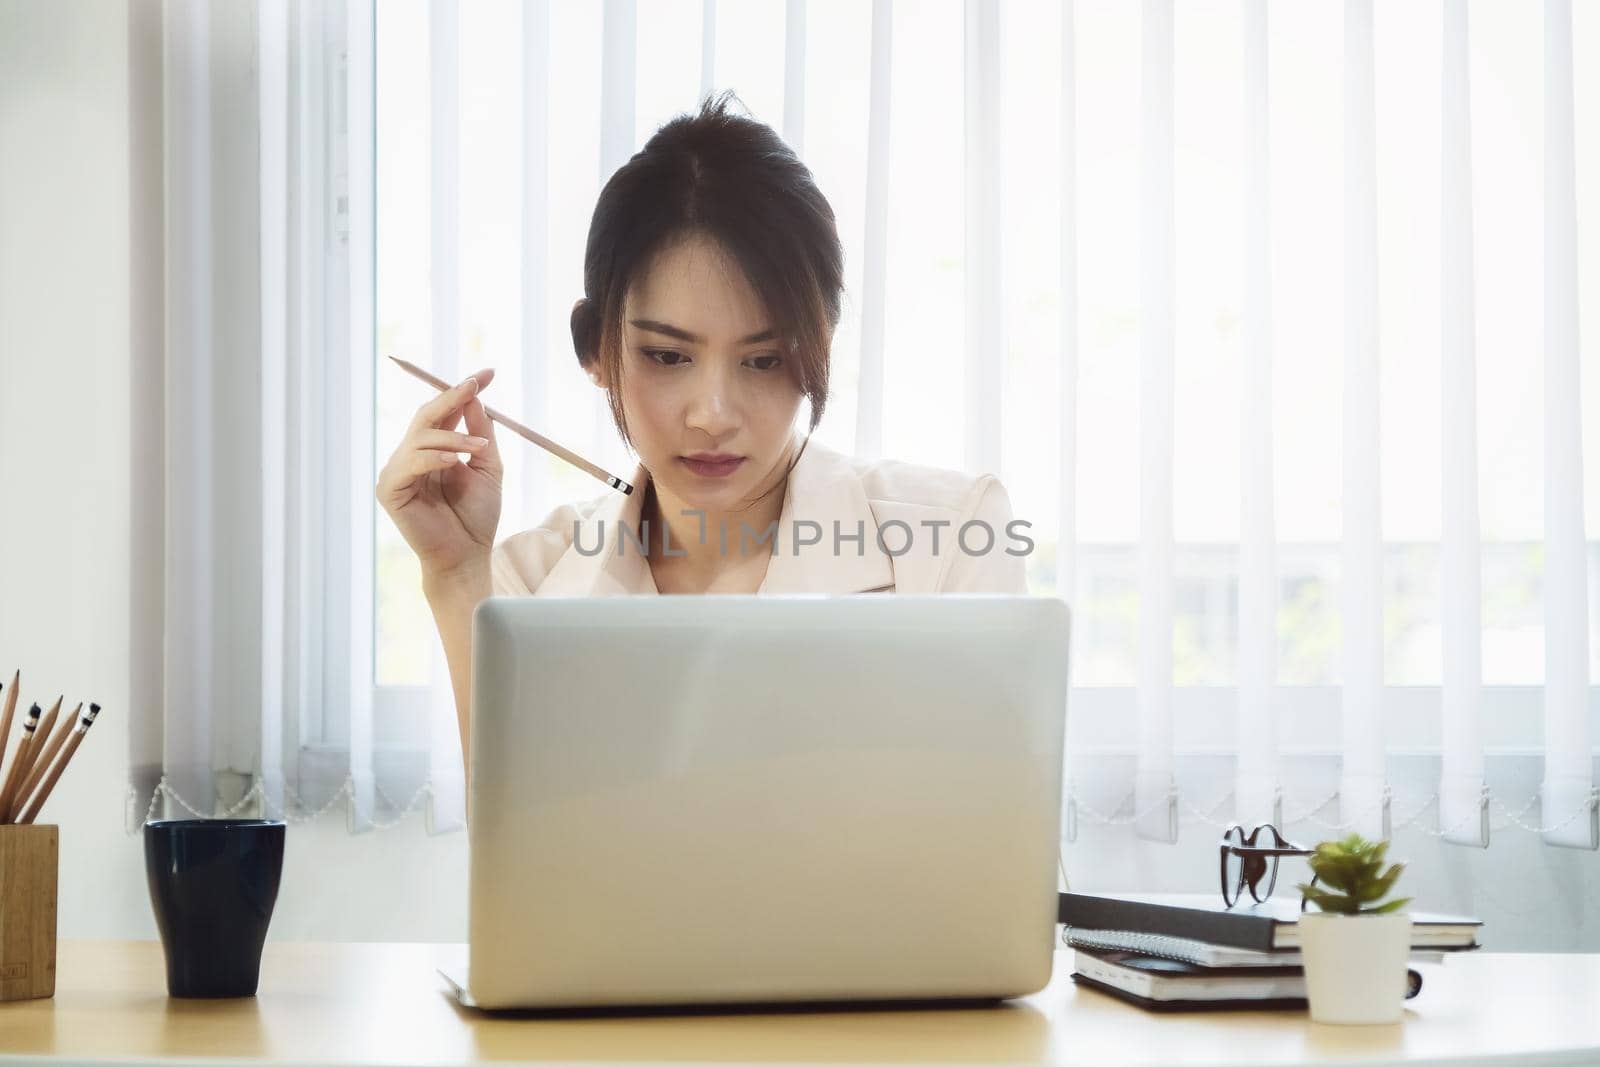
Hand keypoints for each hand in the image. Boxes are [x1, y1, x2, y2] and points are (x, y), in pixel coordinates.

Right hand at [375, 367, 503, 580]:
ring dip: (452, 437)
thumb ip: (481, 433)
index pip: (445, 411)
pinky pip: (410, 462)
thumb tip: (475, 397)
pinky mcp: (388, 489)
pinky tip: (454, 462)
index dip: (462, 390)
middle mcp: (412, 455)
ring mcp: (398, 471)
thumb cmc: (476, 516)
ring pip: (421, 436)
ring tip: (478, 447)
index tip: (487, 373)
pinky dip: (434, 457)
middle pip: (426, 414)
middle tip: (475, 384)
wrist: (467, 555)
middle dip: (452, 396)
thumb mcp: (488, 467)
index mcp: (435, 449)